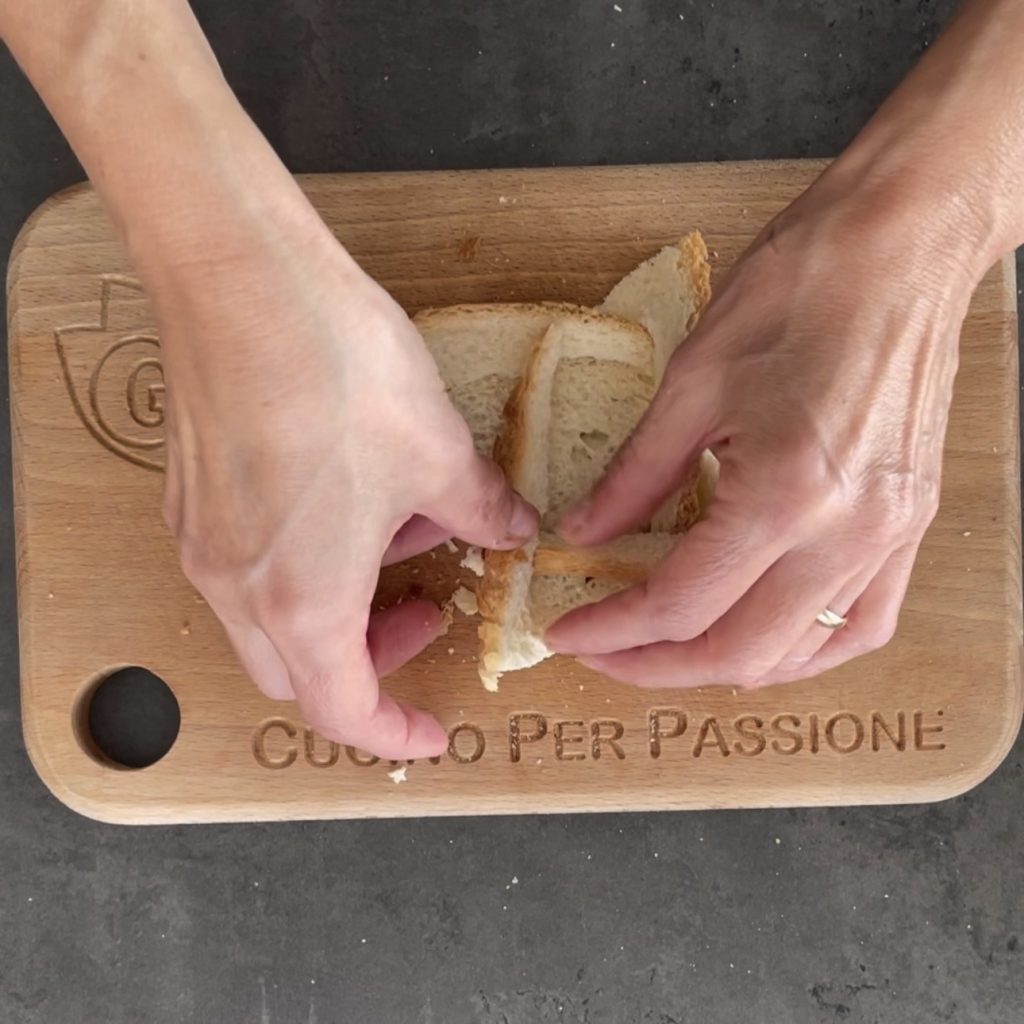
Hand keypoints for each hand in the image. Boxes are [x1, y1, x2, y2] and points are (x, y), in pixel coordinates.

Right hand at [158, 221, 536, 757]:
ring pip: (268, 620)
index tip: (432, 726)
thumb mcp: (439, 453)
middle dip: (367, 662)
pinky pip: (245, 564)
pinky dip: (300, 562)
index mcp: (305, 602)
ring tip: (396, 533)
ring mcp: (203, 542)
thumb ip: (482, 510)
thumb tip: (512, 529)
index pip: (344, 711)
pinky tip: (345, 494)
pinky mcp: (189, 496)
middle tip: (424, 610)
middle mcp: (238, 587)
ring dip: (336, 605)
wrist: (240, 279)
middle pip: (299, 673)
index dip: (394, 732)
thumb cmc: (339, 373)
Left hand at [545, 180, 980, 688]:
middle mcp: (846, 535)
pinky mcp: (910, 526)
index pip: (680, 603)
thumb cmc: (800, 289)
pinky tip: (757, 635)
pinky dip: (800, 649)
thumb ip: (634, 476)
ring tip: (665, 647)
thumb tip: (583, 534)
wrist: (903, 246)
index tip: (567, 629)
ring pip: (800, 654)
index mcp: (785, 495)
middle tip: (603, 650)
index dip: (612, 628)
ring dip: (722, 662)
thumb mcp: (691, 381)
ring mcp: (889, 537)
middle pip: (738, 651)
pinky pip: (863, 625)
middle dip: (657, 666)